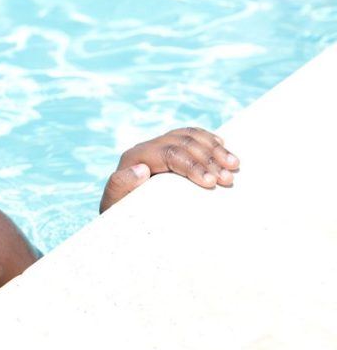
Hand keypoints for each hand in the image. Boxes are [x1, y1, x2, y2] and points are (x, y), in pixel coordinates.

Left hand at [100, 127, 239, 212]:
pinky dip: (209, 141)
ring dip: (215, 150)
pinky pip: (191, 136)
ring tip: (234, 166)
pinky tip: (223, 147)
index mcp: (134, 157)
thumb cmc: (120, 212)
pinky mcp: (169, 148)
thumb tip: (140, 169)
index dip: (192, 165)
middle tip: (227, 180)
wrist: (120, 213)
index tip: (211, 183)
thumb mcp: (115, 204)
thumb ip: (120, 186)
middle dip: (209, 159)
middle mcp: (146, 148)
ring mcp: (158, 146)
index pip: (169, 154)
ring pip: (190, 137)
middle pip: (183, 143)